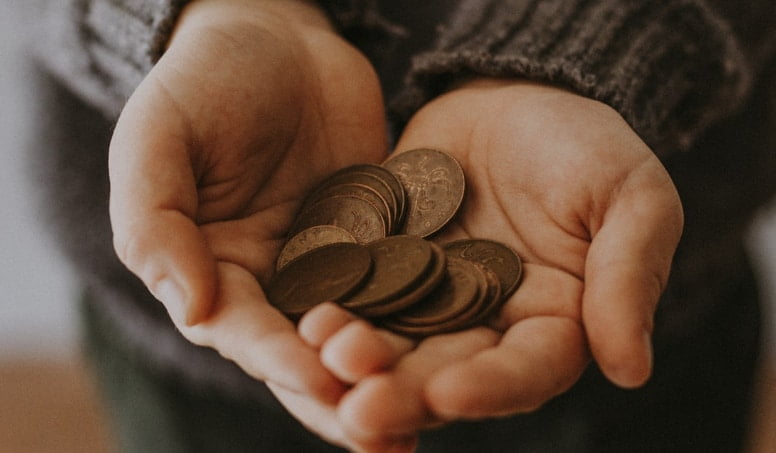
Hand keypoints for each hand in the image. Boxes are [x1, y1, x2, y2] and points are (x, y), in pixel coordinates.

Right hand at [108, 0, 387, 403]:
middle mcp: (273, 282)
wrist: (277, 36)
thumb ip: (157, 223)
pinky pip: (402, 283)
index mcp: (213, 271)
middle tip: (384, 433)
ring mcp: (331, 265)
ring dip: (389, 374)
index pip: (243, 331)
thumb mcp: (159, 139)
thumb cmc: (204, 82)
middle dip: (341, 392)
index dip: (278, 358)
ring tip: (427, 416)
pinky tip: (461, 348)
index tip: (319, 378)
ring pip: (360, 331)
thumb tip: (191, 309)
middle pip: (305, 353)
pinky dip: (424, 318)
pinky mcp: (380, 240)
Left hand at [310, 79, 683, 445]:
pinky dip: (334, 303)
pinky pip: (357, 289)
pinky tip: (304, 315)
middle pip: (445, 371)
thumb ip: (628, 277)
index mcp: (552, 322)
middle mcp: (485, 323)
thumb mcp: (631, 198)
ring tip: (324, 357)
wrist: (514, 95)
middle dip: (404, 391)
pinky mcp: (384, 261)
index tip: (449, 394)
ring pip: (392, 340)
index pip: (525, 371)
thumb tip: (632, 369)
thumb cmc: (586, 145)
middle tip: (359, 408)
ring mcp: (428, 295)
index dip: (490, 388)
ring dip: (358, 358)